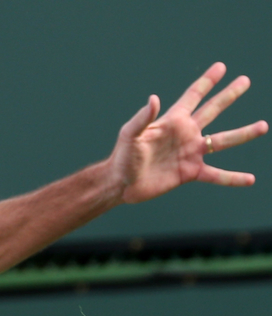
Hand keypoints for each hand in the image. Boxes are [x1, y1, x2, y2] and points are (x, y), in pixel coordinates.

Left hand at [110, 62, 267, 203]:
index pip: (193, 96)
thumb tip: (154, 98)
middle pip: (212, 110)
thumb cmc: (123, 157)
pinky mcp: (190, 173)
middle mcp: (185, 134)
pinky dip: (233, 178)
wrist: (121, 183)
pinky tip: (250, 179)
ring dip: (242, 134)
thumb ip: (142, 118)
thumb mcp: (130, 135)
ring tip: (262, 126)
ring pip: (222, 141)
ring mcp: (190, 153)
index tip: (221, 67)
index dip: (206, 82)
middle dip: (228, 95)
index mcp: (172, 121)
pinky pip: (217, 175)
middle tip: (245, 80)